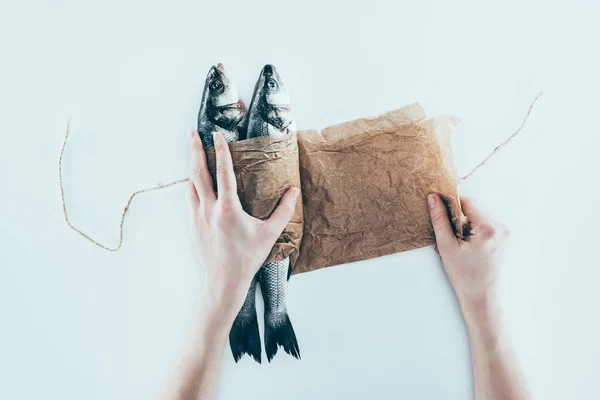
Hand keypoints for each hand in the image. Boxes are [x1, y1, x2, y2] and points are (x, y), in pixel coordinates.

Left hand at [186, 130, 299, 318]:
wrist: (225, 281)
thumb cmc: (248, 258)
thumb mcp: (270, 234)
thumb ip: (284, 211)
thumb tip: (294, 191)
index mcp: (229, 208)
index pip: (223, 172)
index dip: (220, 151)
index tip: (217, 135)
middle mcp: (209, 210)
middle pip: (198, 172)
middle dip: (195, 150)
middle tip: (192, 133)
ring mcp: (197, 218)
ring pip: (191, 186)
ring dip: (193, 168)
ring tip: (194, 155)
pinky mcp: (192, 227)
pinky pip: (190, 201)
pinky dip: (192, 188)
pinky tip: (196, 185)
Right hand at [427, 194, 509, 316]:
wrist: (483, 300)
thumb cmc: (465, 277)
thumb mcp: (447, 247)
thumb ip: (440, 220)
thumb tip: (433, 198)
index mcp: (489, 228)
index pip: (467, 202)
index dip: (451, 204)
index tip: (439, 212)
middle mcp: (501, 228)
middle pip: (473, 211)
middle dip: (457, 220)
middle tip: (446, 237)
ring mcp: (505, 235)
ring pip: (478, 219)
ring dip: (464, 227)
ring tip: (456, 245)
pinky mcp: (504, 241)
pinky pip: (485, 228)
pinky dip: (473, 233)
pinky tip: (465, 248)